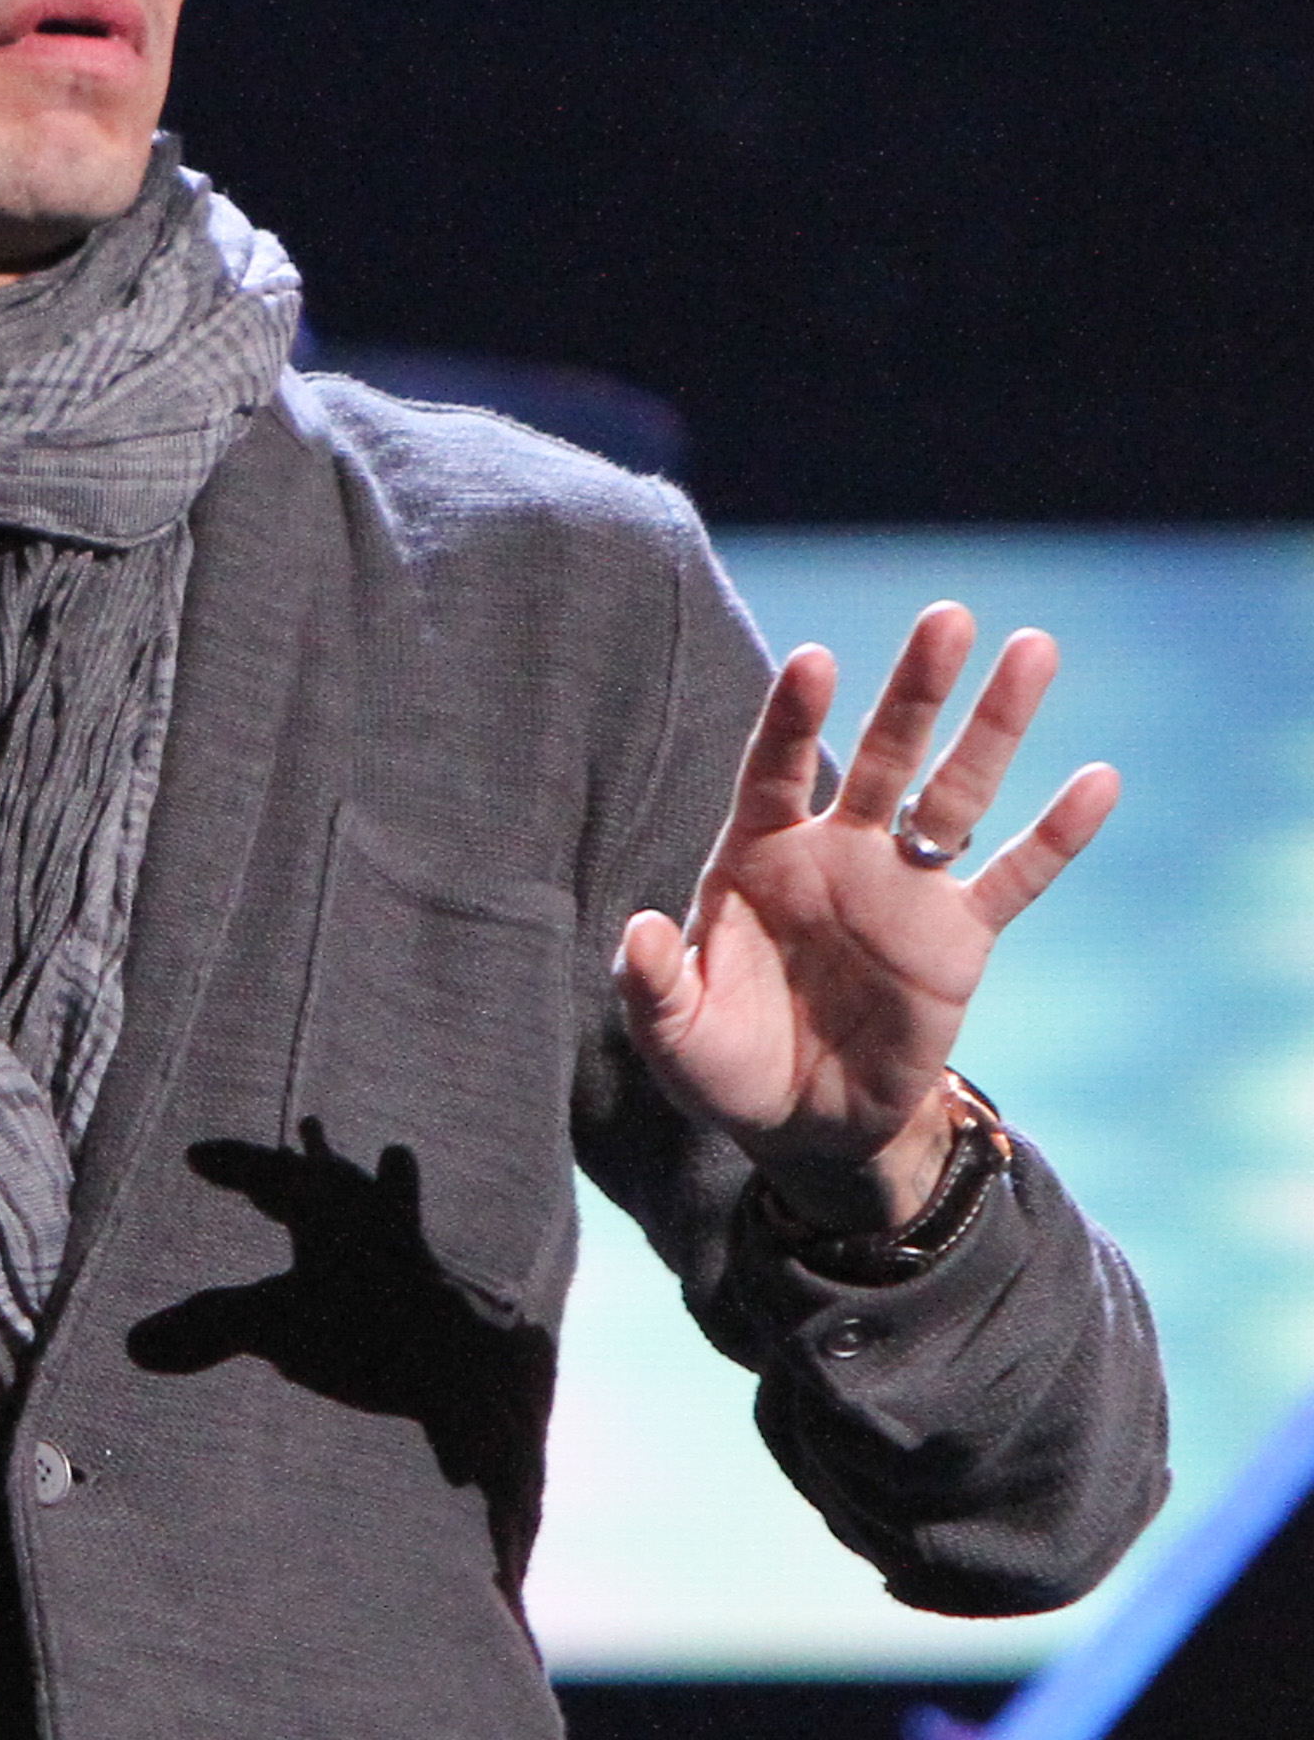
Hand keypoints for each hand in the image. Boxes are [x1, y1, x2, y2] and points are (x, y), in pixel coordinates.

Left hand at [612, 602, 1116, 1232]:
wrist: (801, 1123)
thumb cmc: (724, 1062)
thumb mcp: (673, 1030)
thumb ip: (650, 981)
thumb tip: (640, 931)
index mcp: (758, 856)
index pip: (775, 770)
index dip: (793, 719)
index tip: (814, 661)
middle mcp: (835, 852)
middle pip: (882, 754)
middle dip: (913, 690)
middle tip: (949, 616)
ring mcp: (902, 889)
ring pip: (956, 793)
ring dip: (993, 726)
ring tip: (1033, 649)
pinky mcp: (957, 938)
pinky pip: (1015, 878)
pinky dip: (1056, 836)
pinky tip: (1099, 780)